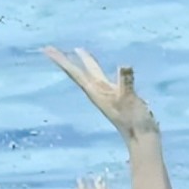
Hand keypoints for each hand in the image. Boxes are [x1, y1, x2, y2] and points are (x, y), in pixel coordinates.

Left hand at [42, 46, 158, 142]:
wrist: (141, 138)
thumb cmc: (134, 120)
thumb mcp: (130, 99)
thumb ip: (126, 82)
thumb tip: (124, 66)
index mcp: (96, 91)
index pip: (76, 73)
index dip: (62, 60)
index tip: (47, 50)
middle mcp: (97, 92)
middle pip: (78, 72)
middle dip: (66, 60)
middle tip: (50, 49)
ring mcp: (106, 95)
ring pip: (91, 74)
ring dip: (82, 63)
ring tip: (76, 51)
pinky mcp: (116, 96)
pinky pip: (102, 78)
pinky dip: (98, 69)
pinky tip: (98, 68)